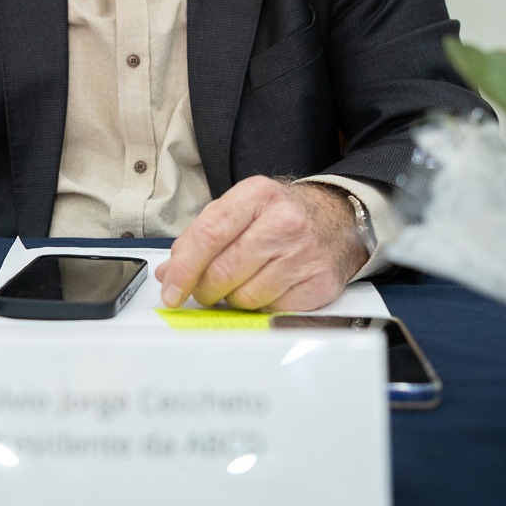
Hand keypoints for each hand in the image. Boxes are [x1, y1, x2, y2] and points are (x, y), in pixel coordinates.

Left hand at [155, 176, 367, 311]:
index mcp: (256, 195)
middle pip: (223, 271)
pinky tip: (267, 288)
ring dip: (233, 298)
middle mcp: (283, 222)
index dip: (184, 269)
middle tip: (204, 289)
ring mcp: (303, 254)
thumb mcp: (240, 209)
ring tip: (242, 282)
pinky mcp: (318, 283)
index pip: (208, 235)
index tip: (171, 290)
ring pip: (245, 297)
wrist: (336, 220)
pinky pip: (271, 310)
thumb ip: (201, 236)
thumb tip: (169, 273)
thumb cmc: (281, 215)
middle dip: (204, 289)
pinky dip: (261, 306)